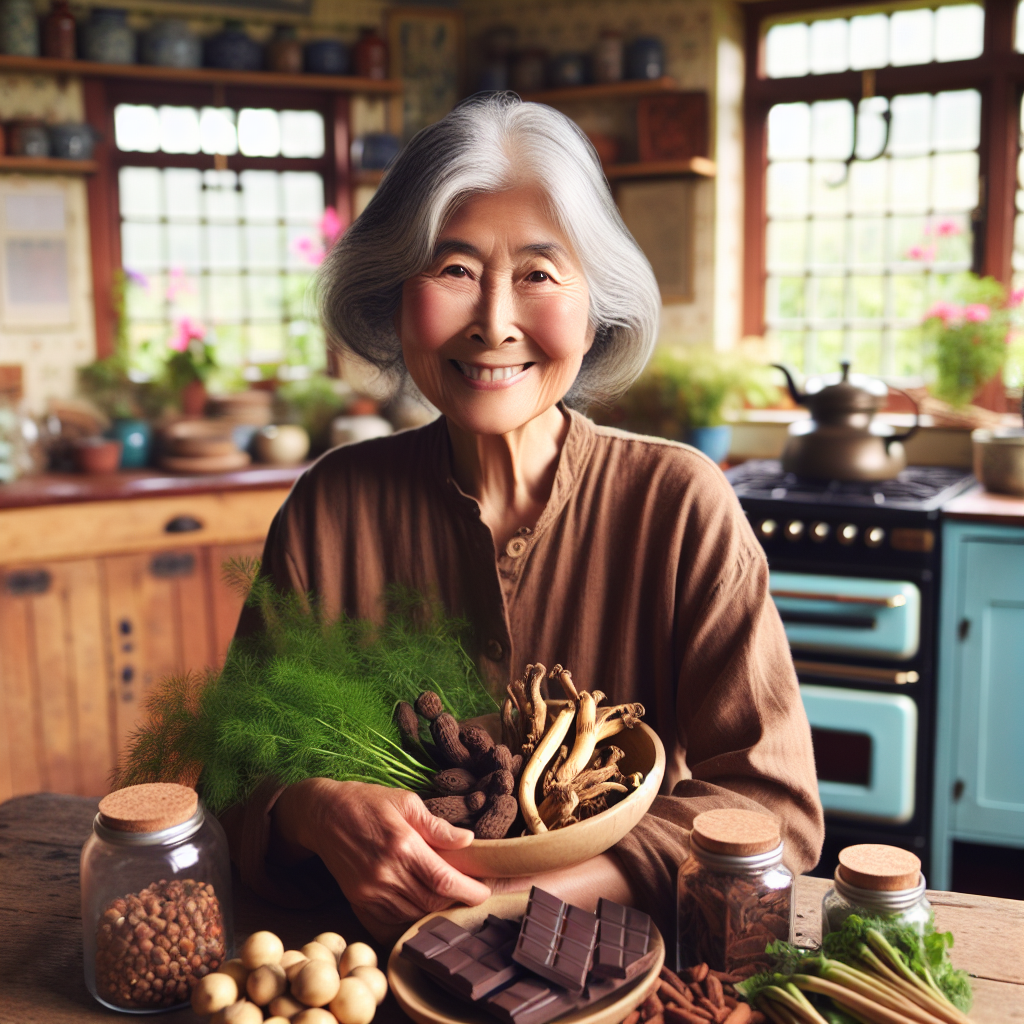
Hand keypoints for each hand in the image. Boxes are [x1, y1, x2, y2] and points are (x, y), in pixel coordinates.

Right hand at [272, 778, 492, 938]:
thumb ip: (436, 825)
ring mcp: (370, 890)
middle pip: (431, 902)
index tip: (484, 891)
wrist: (323, 815)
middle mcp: (386, 872)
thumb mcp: (405, 801)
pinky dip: (411, 918)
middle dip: (456, 901)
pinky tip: (422, 906)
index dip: (469, 891)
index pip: (443, 880)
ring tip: (450, 898)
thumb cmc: (367, 802)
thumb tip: (467, 840)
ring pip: (413, 915)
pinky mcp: (358, 900)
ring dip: (435, 911)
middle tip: (471, 893)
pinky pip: (391, 921)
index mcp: (402, 845)